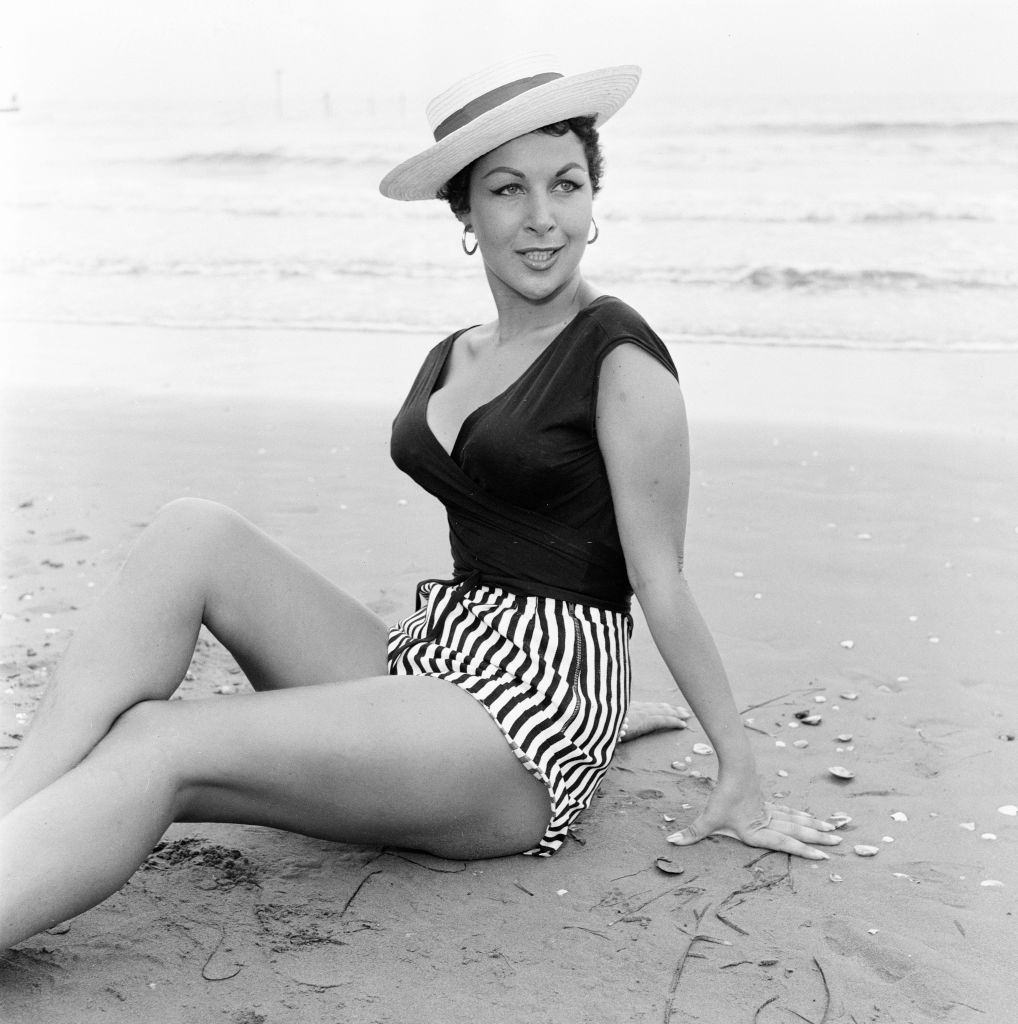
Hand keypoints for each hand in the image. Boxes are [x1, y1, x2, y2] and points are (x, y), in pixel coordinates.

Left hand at [666, 777, 840, 860]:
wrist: (736, 766)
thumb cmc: (723, 795)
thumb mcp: (707, 817)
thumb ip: (692, 833)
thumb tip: (671, 843)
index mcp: (757, 831)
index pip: (784, 843)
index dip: (802, 850)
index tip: (823, 856)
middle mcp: (767, 822)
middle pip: (797, 830)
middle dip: (818, 838)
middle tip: (840, 842)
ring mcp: (769, 810)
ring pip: (797, 820)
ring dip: (814, 826)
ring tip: (834, 830)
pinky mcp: (766, 800)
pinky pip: (789, 810)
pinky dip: (801, 815)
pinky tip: (809, 817)